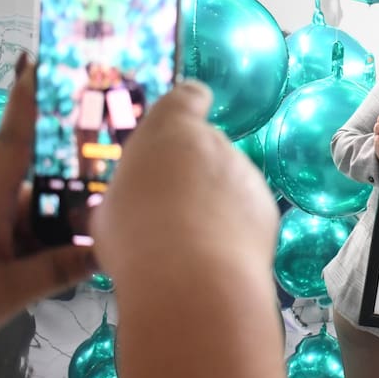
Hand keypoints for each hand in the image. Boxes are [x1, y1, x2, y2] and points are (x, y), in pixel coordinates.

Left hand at [0, 58, 93, 356]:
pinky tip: (49, 269)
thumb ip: (56, 269)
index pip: (12, 140)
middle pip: (36, 185)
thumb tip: (104, 248)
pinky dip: (32, 243)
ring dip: (51, 232)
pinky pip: (10, 228)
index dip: (27, 103)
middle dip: (71, 204)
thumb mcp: (3, 295)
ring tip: (82, 258)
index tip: (40, 65)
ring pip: (26, 212)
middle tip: (110, 219)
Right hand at [91, 80, 277, 289]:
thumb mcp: (110, 211)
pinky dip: (235, 230)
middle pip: (205, 150)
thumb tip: (136, 206)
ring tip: (189, 245)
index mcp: (170, 130)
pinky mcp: (268, 209)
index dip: (189, 104)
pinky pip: (247, 213)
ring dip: (214, 204)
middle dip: (192, 175)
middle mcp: (215, 143)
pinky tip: (214, 258)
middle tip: (168, 213)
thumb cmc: (136, 237)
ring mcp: (247, 175)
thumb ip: (130, 195)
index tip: (188, 113)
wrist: (194, 281)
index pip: (188, 96)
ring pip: (228, 184)